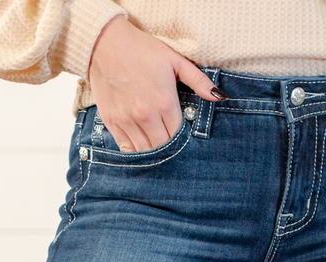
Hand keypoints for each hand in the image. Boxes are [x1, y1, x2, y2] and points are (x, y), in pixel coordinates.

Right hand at [88, 16, 225, 151]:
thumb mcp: (175, 60)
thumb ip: (199, 81)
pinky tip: (141, 146)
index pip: (179, 136)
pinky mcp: (112, 122)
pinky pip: (126, 149)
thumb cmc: (141, 50)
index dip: (183, 139)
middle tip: (172, 146)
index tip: (183, 137)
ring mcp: (127, 121)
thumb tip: (220, 96)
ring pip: (145, 152)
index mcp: (165, 103)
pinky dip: (135, 151)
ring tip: (158, 148)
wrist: (105, 43)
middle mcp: (146, 116)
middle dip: (170, 149)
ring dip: (153, 154)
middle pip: (163, 148)